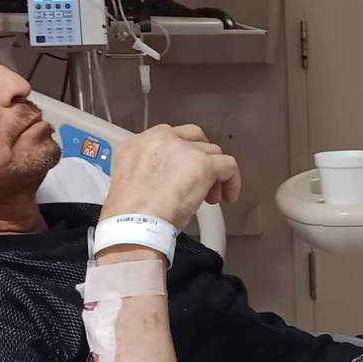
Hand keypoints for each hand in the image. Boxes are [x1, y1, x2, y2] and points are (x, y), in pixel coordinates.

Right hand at [101, 124, 240, 230]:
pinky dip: (232, 181)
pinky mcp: (203, 164)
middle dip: (200, 160)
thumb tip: (168, 179)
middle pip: (194, 140)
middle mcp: (160, 138)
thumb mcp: (132, 181)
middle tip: (200, 184)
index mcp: (138, 142)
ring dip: (214, 175)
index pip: (170, 139)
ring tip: (209, 198)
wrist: (134, 223)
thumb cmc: (130, 214)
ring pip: (212, 153)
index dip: (182, 157)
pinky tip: (228, 196)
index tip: (183, 174)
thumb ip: (150, 170)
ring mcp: (184, 149)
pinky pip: (228, 165)